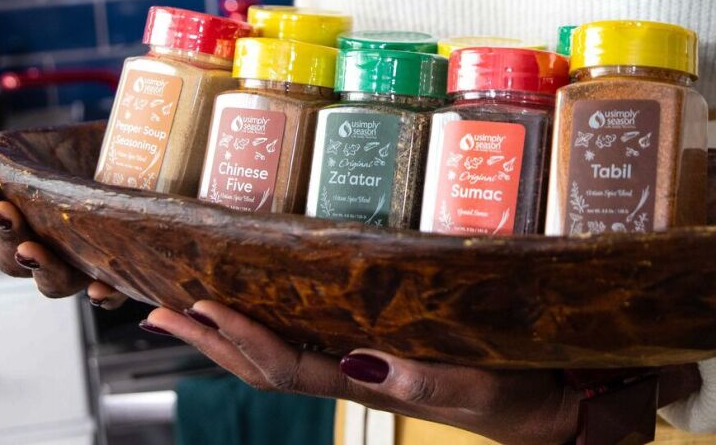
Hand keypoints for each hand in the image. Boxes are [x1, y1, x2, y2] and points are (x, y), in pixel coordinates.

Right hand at [0, 136, 126, 307]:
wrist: (138, 163)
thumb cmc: (75, 167)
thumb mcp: (28, 157)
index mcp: (20, 231)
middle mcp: (48, 254)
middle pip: (15, 261)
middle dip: (7, 236)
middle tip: (5, 210)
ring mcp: (81, 265)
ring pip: (54, 282)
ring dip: (42, 269)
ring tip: (33, 248)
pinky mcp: (121, 271)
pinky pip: (112, 293)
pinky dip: (104, 294)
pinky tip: (100, 289)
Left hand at [144, 302, 701, 444]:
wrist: (558, 406)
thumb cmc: (524, 393)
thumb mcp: (482, 387)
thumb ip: (425, 376)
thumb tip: (360, 361)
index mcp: (375, 383)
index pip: (289, 366)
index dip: (243, 340)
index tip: (202, 308)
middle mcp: (359, 374)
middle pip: (265, 363)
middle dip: (210, 339)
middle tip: (158, 309)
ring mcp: (368, 366)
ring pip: (280, 354)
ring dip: (226, 336)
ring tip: (182, 310)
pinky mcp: (386, 351)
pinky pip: (310, 340)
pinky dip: (268, 326)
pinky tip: (257, 308)